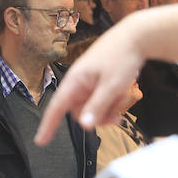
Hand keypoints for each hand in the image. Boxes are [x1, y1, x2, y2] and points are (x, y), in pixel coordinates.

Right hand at [35, 25, 145, 145]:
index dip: (48, 125)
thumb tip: (84, 126)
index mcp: (75, 80)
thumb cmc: (122, 56)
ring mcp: (88, 81)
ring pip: (91, 107)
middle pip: (79, 111)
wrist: (136, 36)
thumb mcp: (112, 85)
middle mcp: (78, 82)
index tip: (40, 141)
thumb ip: (98, 106)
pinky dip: (110, 101)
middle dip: (97, 118)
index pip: (56, 107)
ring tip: (123, 100)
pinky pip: (99, 99)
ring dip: (107, 109)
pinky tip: (123, 94)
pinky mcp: (97, 80)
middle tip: (117, 119)